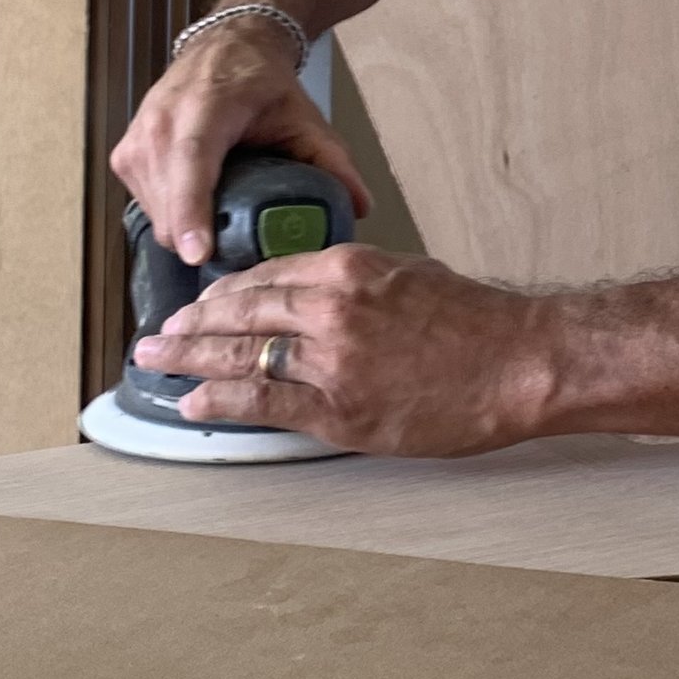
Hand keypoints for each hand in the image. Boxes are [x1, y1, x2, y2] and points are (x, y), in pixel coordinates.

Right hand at [111, 18, 373, 264]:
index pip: (191, 162)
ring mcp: (135, 141)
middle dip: (203, 237)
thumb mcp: (303, 117)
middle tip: (243, 245)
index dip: (192, 210)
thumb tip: (360, 208)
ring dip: (188, 229)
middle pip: (171, 204)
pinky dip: (174, 215)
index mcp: (205, 107)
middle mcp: (159, 123)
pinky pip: (146, 207)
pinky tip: (202, 203)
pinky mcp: (122, 156)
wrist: (224, 47)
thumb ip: (332, 161)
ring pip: (156, 215)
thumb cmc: (260, 84)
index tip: (198, 252)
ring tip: (224, 216)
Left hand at [132, 244, 553, 457]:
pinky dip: (221, 401)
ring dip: (190, 360)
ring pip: (240, 356)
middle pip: (239, 313)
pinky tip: (195, 403)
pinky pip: (263, 402)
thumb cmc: (476, 322)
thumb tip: (313, 298)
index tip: (200, 304)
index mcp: (347, 269)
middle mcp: (331, 308)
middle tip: (158, 335)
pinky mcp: (340, 410)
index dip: (222, 294)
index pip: (264, 276)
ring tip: (158, 365)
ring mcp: (332, 361)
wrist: (519, 361)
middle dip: (190, 325)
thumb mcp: (409, 274)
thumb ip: (355, 283)